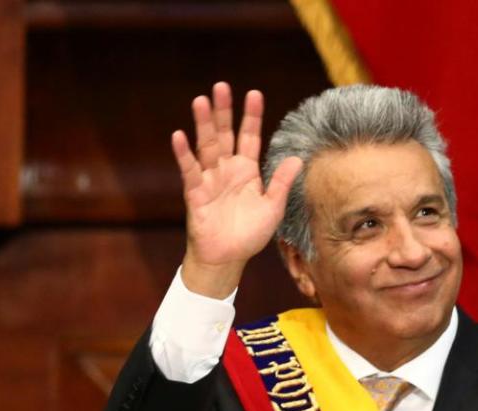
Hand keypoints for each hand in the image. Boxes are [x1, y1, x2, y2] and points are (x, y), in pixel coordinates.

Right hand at [171, 82, 302, 297]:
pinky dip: (184, 154)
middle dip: (223, 111)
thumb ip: (281, 183)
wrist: (227, 258)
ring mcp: (210, 179)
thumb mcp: (272, 208)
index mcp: (246, 170)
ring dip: (203, 124)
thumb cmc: (249, 234)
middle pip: (225, 134)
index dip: (251, 116)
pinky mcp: (195, 193)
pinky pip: (190, 170)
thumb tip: (298, 158)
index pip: (249, 137)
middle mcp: (226, 169)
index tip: (254, 93)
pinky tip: (179, 136)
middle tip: (221, 86)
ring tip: (201, 101)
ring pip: (206, 146)